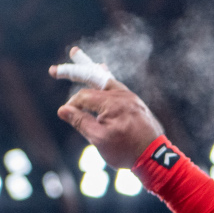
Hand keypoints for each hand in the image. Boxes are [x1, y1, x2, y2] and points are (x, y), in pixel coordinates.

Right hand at [50, 48, 164, 168]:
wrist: (155, 157)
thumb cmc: (126, 150)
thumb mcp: (100, 139)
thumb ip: (81, 122)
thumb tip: (63, 109)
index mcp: (113, 103)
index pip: (84, 96)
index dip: (73, 105)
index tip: (68, 114)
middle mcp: (123, 95)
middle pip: (94, 77)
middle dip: (76, 70)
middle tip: (58, 65)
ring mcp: (130, 97)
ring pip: (106, 79)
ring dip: (90, 69)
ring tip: (77, 56)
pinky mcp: (135, 102)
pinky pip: (116, 85)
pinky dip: (105, 78)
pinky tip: (101, 72)